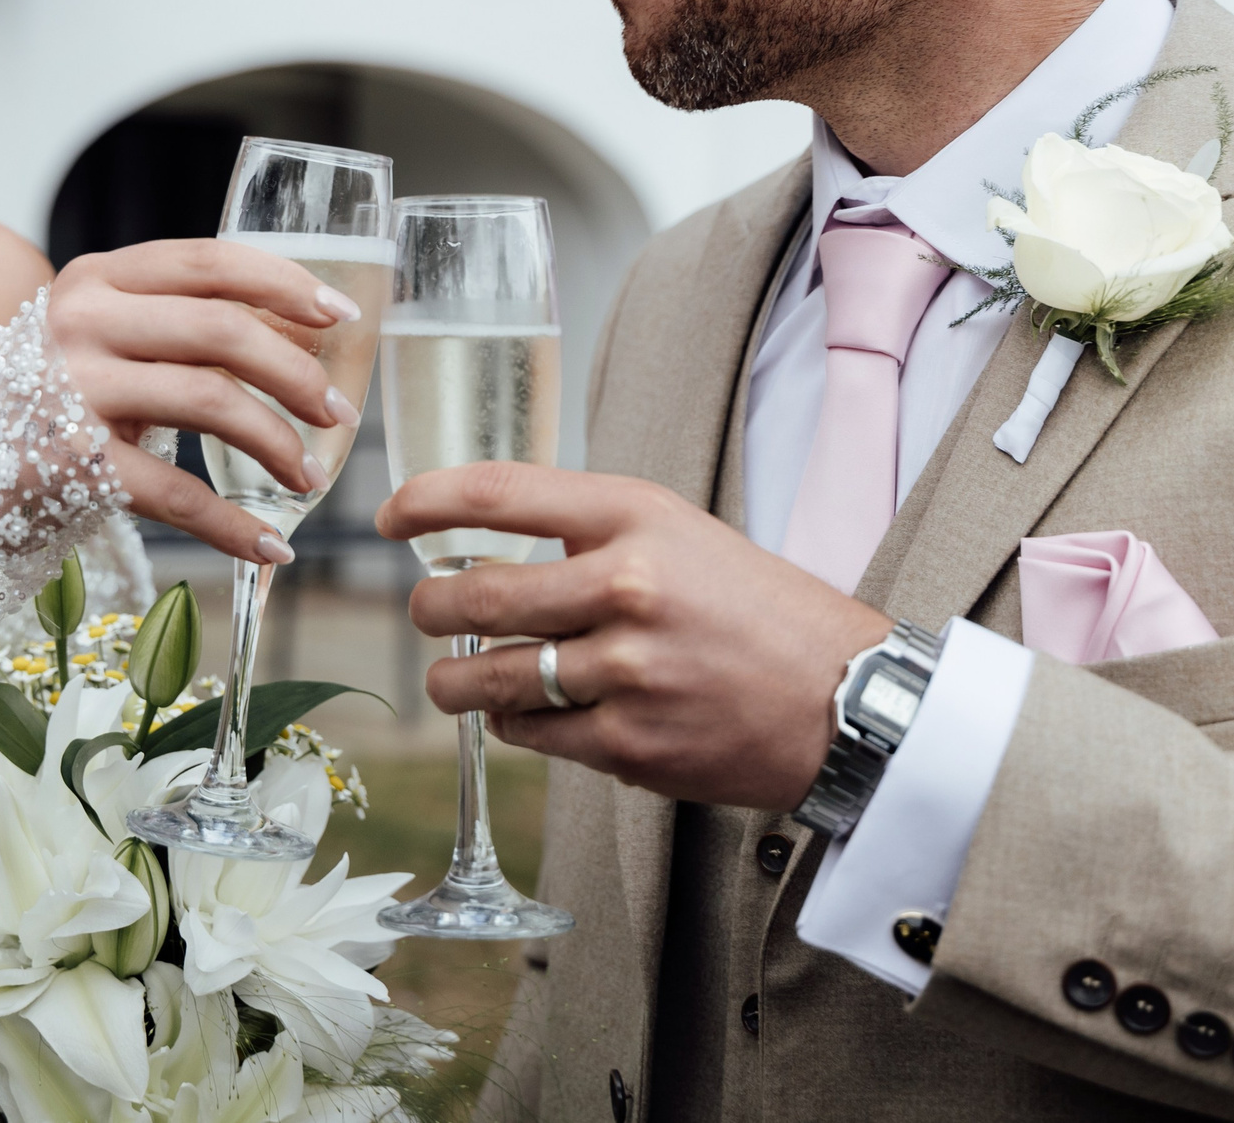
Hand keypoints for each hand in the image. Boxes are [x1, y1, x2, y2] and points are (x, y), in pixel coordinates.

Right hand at [51, 240, 360, 565]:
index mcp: (95, 279)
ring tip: (307, 477)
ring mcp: (72, 391)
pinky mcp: (71, 465)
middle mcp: (81, 323)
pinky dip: (234, 526)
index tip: (339, 316)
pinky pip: (178, 493)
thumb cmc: (41, 408)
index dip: (285, 284)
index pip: (209, 263)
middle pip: (222, 329)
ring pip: (210, 401)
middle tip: (339, 414)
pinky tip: (270, 547)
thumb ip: (169, 324)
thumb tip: (294, 334)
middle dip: (297, 373)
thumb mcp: (95, 342)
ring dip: (277, 444)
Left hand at [378, 464, 892, 811]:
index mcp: (635, 516)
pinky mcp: (629, 742)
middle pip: (475, 595)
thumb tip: (484, 545)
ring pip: (489, 675)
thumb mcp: (678, 534)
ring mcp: (626, 669)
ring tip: (451, 678)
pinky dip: (512, 724)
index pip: (499, 493)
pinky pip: (530, 733)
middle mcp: (626, 585)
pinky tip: (524, 714)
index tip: (389, 516)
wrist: (843, 697)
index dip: (426, 500)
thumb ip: (589, 534)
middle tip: (426, 612)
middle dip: (430, 608)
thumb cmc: (755, 609)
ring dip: (454, 680)